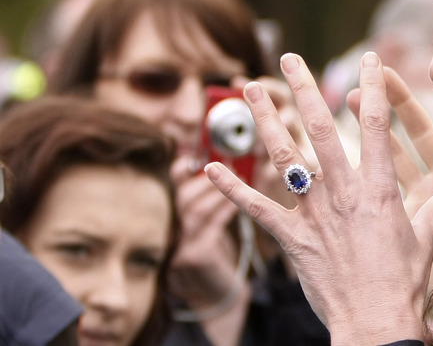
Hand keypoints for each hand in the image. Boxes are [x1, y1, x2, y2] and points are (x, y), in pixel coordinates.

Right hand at [167, 156, 242, 308]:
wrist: (222, 297)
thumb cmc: (219, 256)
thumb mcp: (208, 226)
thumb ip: (209, 201)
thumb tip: (217, 165)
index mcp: (174, 222)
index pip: (172, 190)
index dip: (180, 170)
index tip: (194, 155)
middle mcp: (171, 234)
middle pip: (182, 197)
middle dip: (206, 179)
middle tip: (229, 165)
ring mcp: (181, 247)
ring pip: (194, 211)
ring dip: (218, 192)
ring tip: (240, 179)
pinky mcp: (196, 258)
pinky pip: (209, 228)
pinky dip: (224, 211)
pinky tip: (237, 203)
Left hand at [206, 52, 432, 344]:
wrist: (373, 324)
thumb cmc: (402, 284)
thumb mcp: (425, 241)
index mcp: (378, 189)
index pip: (376, 125)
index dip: (373, 86)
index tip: (369, 57)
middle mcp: (343, 193)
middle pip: (320, 129)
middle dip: (303, 88)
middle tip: (288, 58)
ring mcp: (313, 214)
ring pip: (284, 158)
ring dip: (265, 121)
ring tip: (247, 90)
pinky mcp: (291, 238)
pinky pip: (256, 209)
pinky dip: (231, 189)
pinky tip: (208, 168)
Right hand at [349, 68, 432, 292]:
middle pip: (420, 132)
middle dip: (401, 100)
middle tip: (380, 70)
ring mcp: (419, 197)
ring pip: (392, 152)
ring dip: (375, 126)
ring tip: (350, 96)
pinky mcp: (400, 215)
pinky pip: (378, 186)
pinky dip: (365, 165)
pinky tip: (340, 145)